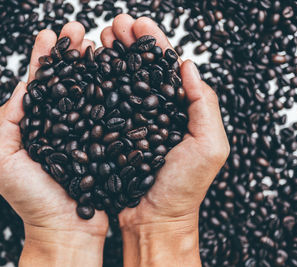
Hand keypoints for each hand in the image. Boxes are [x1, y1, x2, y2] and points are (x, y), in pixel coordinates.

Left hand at [0, 22, 107, 266]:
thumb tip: (22, 88)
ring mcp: (81, 133)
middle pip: (64, 82)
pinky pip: (105, 113)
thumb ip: (5, 123)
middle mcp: (57, 126)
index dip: (42, 59)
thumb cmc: (32, 200)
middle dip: (70, 54)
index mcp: (31, 126)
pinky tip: (115, 75)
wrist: (66, 230)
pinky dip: (110, 92)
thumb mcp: (2, 162)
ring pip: (86, 93)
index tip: (49, 35)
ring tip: (97, 43)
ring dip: (91, 66)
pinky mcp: (101, 143)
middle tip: (78, 29)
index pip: (37, 86)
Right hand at [101, 14, 229, 266]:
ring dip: (109, 58)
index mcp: (180, 110)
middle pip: (139, 70)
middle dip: (127, 44)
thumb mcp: (208, 146)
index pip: (166, 68)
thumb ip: (204, 104)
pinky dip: (95, 87)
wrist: (154, 220)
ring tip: (98, 39)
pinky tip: (87, 71)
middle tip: (114, 25)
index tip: (139, 24)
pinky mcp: (113, 136)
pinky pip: (103, 107)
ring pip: (119, 83)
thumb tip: (188, 66)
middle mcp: (154, 113)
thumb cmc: (184, 187)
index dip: (152, 44)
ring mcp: (131, 123)